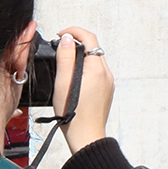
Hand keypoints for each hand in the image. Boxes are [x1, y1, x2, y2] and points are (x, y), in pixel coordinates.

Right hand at [51, 26, 114, 154]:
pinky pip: (96, 73)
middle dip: (76, 44)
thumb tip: (68, 38)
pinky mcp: (106, 91)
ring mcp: (108, 83)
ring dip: (80, 57)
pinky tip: (73, 79)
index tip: (60, 35)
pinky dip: (85, 69)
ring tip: (63, 65)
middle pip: (93, 49)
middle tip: (59, 49)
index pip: (89, 38)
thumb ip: (65, 58)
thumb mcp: (63, 83)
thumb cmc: (74, 114)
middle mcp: (106, 74)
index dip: (74, 32)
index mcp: (97, 69)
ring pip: (94, 61)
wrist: (86, 136)